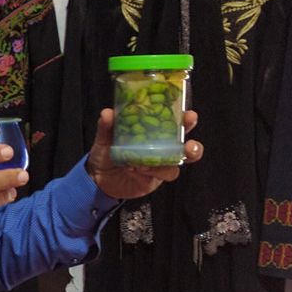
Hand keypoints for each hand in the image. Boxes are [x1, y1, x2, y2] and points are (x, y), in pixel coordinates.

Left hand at [85, 107, 203, 199]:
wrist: (98, 178)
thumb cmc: (106, 153)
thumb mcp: (105, 138)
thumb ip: (107, 126)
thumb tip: (107, 113)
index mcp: (156, 132)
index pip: (177, 123)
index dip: (187, 120)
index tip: (189, 115)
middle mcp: (163, 148)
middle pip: (187, 147)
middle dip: (193, 147)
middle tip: (188, 145)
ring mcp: (161, 165)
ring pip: (178, 164)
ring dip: (168, 162)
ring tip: (149, 161)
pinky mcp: (155, 179)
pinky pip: (162, 175)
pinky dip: (152, 171)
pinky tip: (138, 168)